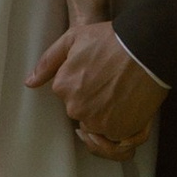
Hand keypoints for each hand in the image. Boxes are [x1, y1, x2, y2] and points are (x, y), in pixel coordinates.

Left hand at [28, 18, 167, 159]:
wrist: (145, 50)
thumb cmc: (111, 41)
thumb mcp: (73, 39)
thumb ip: (48, 61)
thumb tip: (30, 82)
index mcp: (62, 87)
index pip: (69, 94)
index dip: (85, 83)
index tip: (99, 73)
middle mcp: (75, 108)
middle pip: (82, 110)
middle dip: (95, 100)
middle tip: (113, 83)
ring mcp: (96, 122)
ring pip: (98, 124)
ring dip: (108, 115)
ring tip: (122, 96)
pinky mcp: (118, 131)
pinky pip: (114, 137)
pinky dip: (121, 127)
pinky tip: (128, 109)